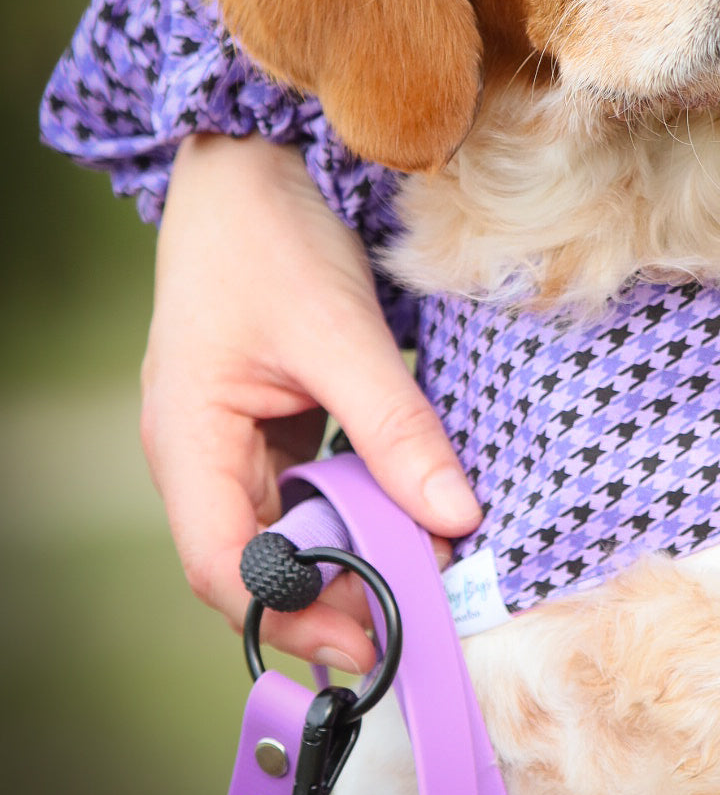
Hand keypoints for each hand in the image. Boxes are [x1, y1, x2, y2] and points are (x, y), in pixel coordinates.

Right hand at [139, 132, 480, 670]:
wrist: (255, 158)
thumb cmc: (269, 235)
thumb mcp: (338, 332)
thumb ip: (395, 428)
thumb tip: (455, 518)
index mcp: (188, 441)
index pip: (227, 566)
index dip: (298, 613)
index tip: (380, 636)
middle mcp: (201, 455)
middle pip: (258, 561)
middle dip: (334, 597)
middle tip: (419, 616)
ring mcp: (234, 439)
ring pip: (288, 529)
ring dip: (351, 555)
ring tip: (423, 575)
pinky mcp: (270, 419)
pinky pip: (309, 487)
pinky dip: (357, 507)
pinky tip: (407, 514)